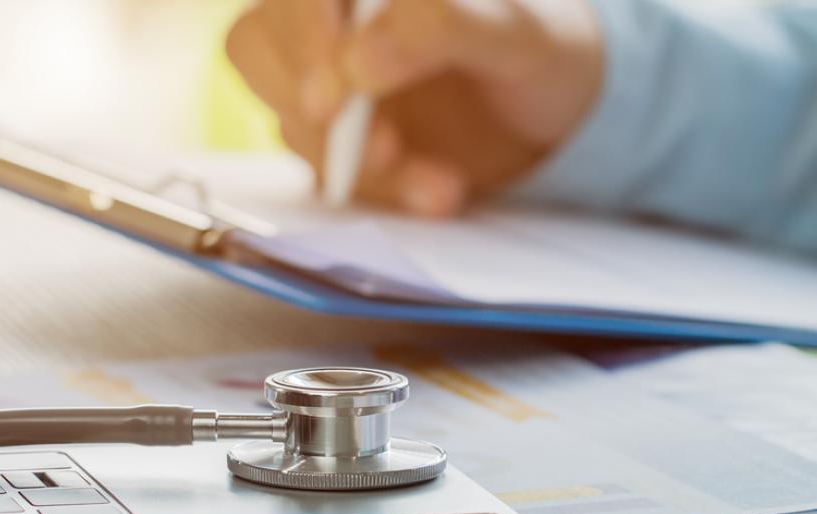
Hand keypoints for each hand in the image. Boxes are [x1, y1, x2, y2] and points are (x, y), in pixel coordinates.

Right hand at [225, 0, 603, 216]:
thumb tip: (356, 61)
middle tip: (382, 152)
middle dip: (315, 108)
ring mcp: (329, 78)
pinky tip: (440, 193)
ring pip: (292, 117)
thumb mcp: (516, 35)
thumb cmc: (542, 49)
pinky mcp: (341, 138)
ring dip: (358, 165)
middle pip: (260, 47)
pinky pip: (328, 169)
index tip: (334, 94)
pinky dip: (382, 191)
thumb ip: (441, 26)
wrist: (556, 111)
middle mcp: (332, 18)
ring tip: (442, 186)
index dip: (303, 35)